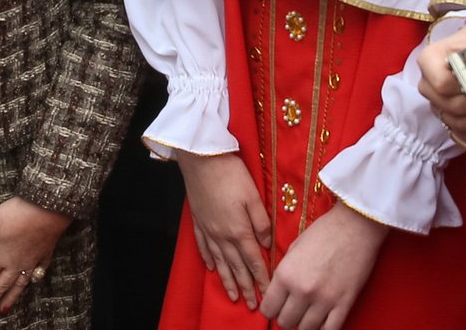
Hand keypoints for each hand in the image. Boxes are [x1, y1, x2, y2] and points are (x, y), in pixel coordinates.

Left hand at [0, 196, 71, 317]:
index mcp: (1, 256)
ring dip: (10, 298)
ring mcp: (32, 261)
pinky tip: (33, 283)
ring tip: (3, 310)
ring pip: (18, 285)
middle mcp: (16, 263)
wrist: (51, 207)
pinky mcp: (45, 254)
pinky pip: (38, 273)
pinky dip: (33, 281)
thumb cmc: (21, 213)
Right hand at [174, 151, 271, 307]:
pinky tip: (211, 268)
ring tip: (233, 296)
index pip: (253, 261)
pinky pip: (203, 246)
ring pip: (219, 261)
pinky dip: (208, 260)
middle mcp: (222, 235)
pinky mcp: (198, 221)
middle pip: (236, 266)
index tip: (267, 293)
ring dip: (227, 280)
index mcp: (239, 230)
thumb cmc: (231, 174)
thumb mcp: (253, 196)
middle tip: (251, 305)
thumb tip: (266, 245)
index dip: (261, 278)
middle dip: (245, 287)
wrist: (200, 159)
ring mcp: (208, 229)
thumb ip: (261, 223)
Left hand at [258, 202, 386, 328]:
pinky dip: (324, 329)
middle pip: (285, 322)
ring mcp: (324, 300)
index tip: (276, 306)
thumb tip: (276, 294)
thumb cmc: (323, 233)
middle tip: (293, 309)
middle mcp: (301, 290)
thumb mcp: (293, 249)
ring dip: (304, 324)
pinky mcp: (344, 304)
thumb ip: (283, 274)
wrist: (355, 226)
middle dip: (287, 317)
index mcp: (285, 274)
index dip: (271, 309)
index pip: (268, 309)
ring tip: (308, 313)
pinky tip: (323, 320)